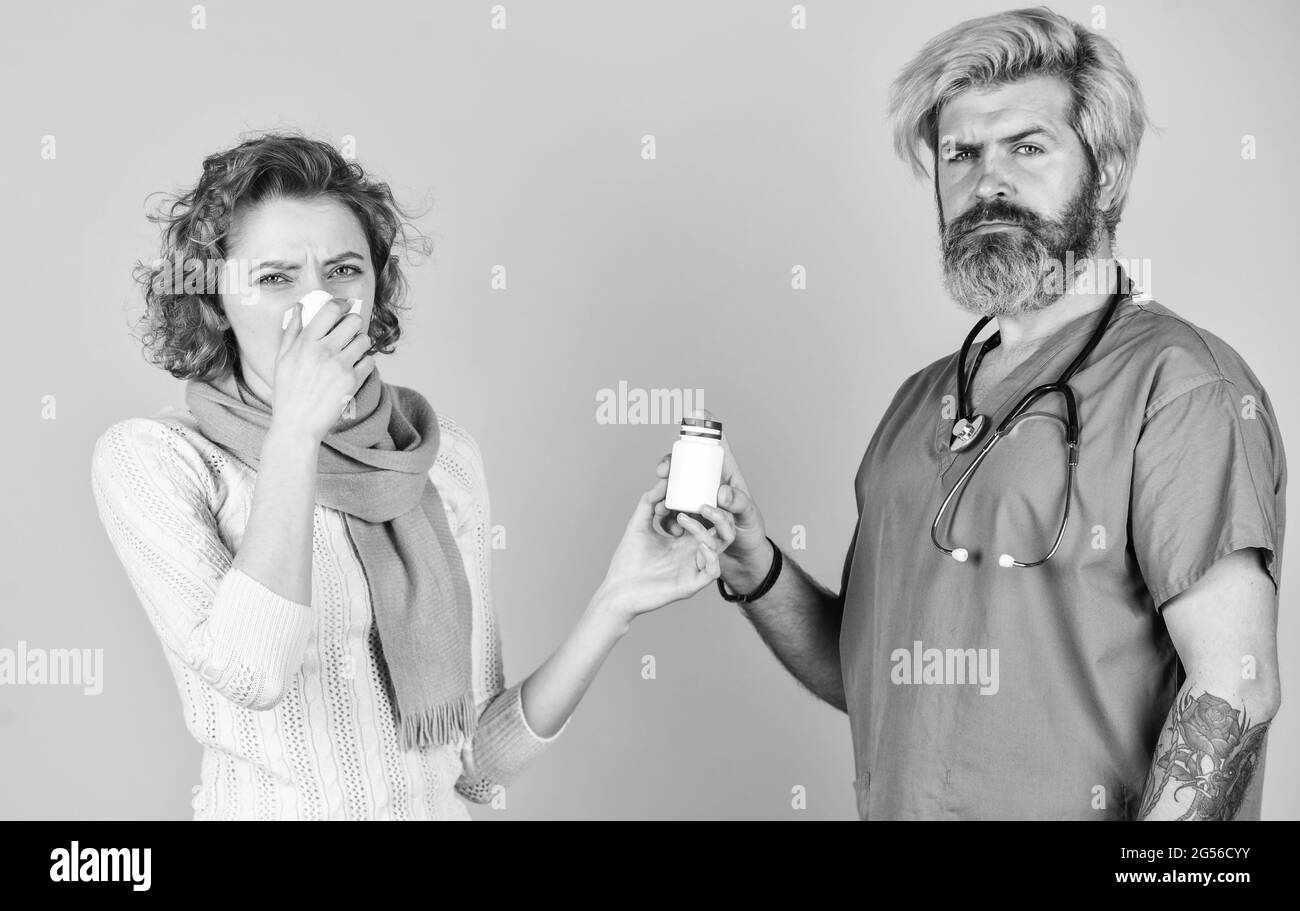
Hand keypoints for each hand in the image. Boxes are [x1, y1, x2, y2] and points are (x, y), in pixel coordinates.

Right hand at [270, 296, 374, 441]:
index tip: (345, 307)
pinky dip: (365, 363)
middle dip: (353, 324)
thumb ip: (292, 331)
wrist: (297, 425)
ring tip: (351, 353)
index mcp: (305, 343)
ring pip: (365, 340)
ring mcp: (339, 366)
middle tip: (349, 333)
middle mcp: (323, 351)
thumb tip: (300, 308)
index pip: (330, 309)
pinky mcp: (352, 382)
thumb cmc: (287, 393)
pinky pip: (370, 361)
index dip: (341, 304)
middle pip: (353, 321)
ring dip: (360, 344)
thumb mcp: (282, 360)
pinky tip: (354, 369)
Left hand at [594, 476, 733, 628]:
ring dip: (708, 530)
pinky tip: (697, 545)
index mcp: (684, 540)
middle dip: (720, 515)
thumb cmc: (628, 562)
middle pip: (723, 531)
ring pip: (720, 547)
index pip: (708, 521)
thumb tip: (662, 481)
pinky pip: (713, 571)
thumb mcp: (638, 525)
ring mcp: (693, 568)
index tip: (692, 493)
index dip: (707, 506)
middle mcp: (693, 553)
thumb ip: (649, 502)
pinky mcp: (690, 585)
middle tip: (702, 505)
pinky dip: (710, 556)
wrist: (617, 590)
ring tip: (684, 520)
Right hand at [653, 409, 772, 595]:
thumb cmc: (750, 530)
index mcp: (726, 472)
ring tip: (658, 501)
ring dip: (662, 488)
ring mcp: (696, 495)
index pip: (716, 442)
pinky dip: (663, 511)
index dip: (705, 424)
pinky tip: (663, 519)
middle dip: (670, 462)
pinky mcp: (687, 512)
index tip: (693, 414)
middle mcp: (708, 480)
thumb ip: (739, 503)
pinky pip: (670, 506)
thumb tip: (720, 491)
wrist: (742, 557)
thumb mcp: (748, 516)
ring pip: (674, 483)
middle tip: (662, 471)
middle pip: (686, 461)